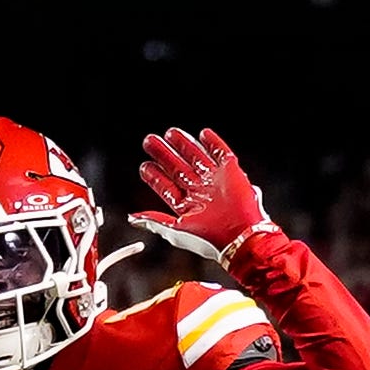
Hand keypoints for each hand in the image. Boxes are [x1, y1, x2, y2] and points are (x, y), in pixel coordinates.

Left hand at [131, 127, 276, 266]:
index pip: (166, 187)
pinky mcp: (232, 172)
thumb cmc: (208, 238)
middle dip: (163, 154)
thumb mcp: (175, 231)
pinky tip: (204, 133)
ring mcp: (216, 181)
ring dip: (184, 144)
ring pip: (196, 157)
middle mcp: (200, 192)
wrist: (237, 235)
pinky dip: (214, 142)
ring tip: (170, 132)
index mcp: (188, 207)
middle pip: (178, 168)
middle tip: (149, 141)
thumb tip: (132, 218)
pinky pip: (222, 153)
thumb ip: (154, 221)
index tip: (144, 166)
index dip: (154, 176)